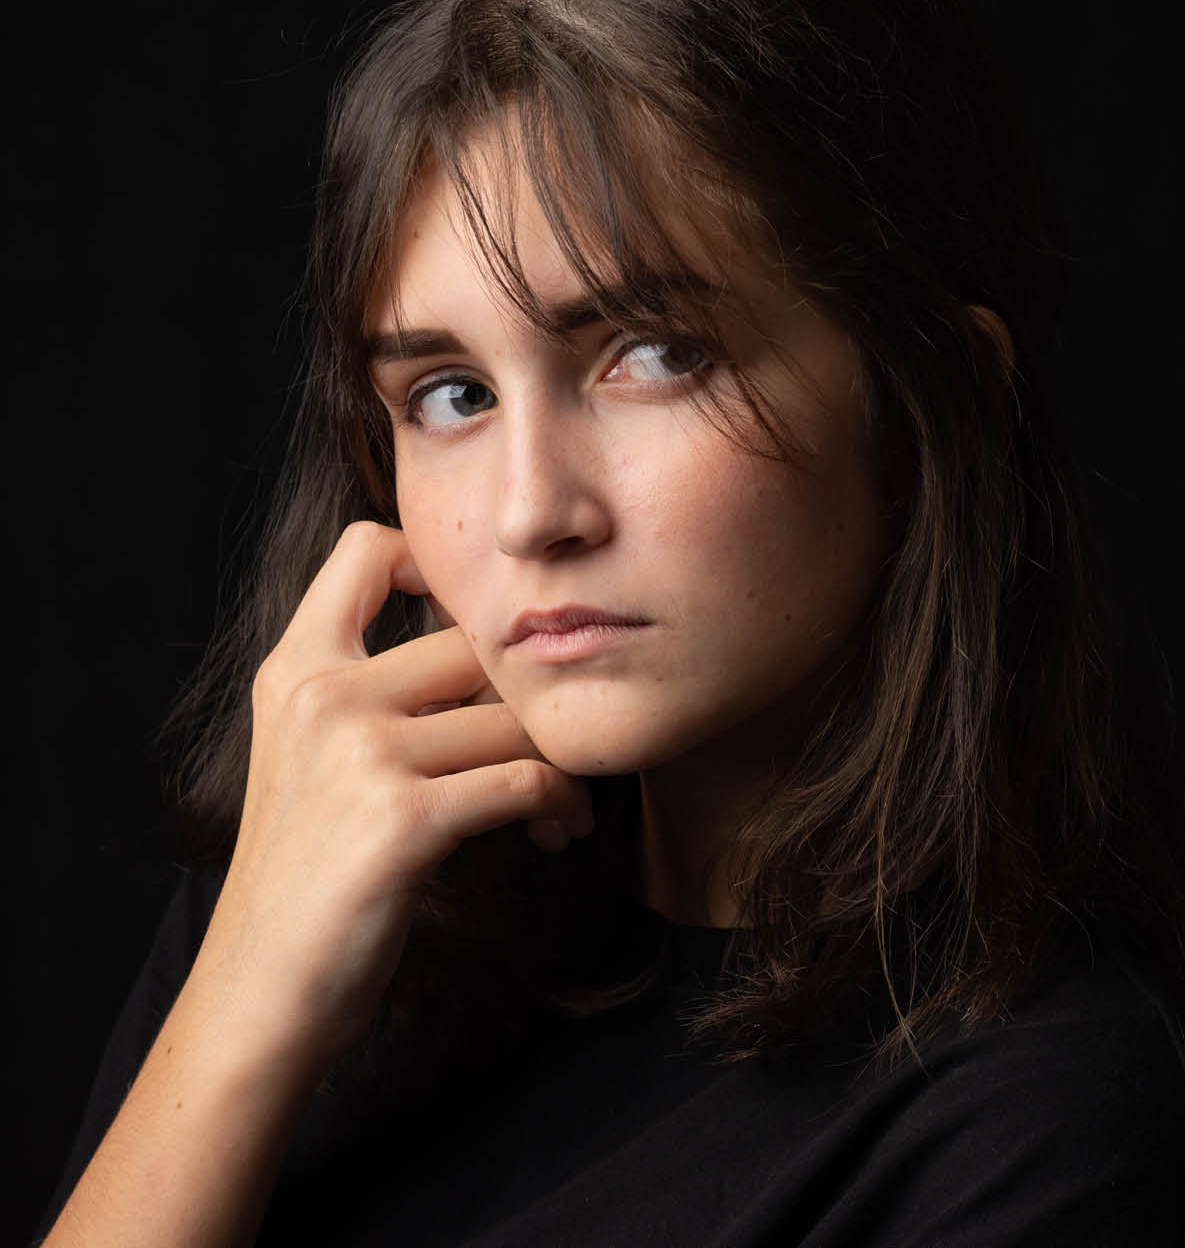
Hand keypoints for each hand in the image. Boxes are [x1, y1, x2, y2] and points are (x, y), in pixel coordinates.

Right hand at [194, 520, 592, 1069]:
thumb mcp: (311, 755)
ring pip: (517, 718)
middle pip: (478, 643)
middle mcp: (323, 696)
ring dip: (565, 763)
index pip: (367, 548)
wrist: (264, 990)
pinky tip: (558, 832)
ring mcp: (362, 755)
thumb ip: (373, 687)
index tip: (491, 627)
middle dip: (535, 699)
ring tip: (567, 805)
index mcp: (296, 669)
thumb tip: (492, 646)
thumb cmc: (310, 874)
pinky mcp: (404, 818)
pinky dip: (563, 804)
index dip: (439, 564)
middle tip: (559, 750)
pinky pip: (529, 780)